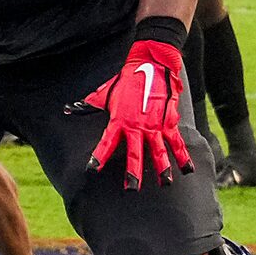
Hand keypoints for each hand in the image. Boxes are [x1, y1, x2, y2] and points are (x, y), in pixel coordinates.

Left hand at [78, 38, 190, 187]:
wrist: (150, 64)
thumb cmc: (125, 80)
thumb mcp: (103, 93)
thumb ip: (87, 105)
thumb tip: (67, 109)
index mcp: (119, 120)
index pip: (107, 142)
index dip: (99, 156)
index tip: (93, 169)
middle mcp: (137, 126)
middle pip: (135, 153)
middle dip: (133, 172)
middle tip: (131, 189)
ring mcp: (155, 126)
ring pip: (159, 151)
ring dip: (163, 169)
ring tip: (165, 184)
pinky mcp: (169, 122)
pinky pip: (177, 142)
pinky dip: (183, 156)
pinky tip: (187, 170)